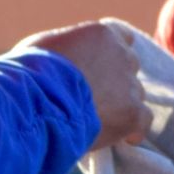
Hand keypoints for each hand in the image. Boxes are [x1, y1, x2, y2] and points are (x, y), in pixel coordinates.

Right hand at [21, 22, 151, 152]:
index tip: (101, 68)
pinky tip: (124, 139)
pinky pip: (143, 122)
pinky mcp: (132, 113)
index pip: (121, 38)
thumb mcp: (42, 47)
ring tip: (101, 121)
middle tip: (97, 97)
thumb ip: (64, 49)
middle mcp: (121, 54)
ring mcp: (129, 84)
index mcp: (101, 34)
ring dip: (122, 106)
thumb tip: (61, 58)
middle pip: (129, 67)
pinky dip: (134, 131)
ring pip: (136, 95)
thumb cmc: (29, 72)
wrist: (36, 101)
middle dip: (116, 81)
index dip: (112, 55)